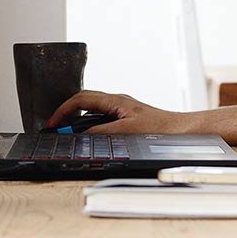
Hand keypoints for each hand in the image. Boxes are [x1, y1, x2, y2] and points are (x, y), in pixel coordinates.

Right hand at [45, 90, 178, 133]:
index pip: (80, 100)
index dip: (63, 111)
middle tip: (56, 128)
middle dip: (66, 113)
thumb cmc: (161, 130)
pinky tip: (91, 137)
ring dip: (78, 120)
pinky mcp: (127, 119)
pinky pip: (102, 118)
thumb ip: (102, 132)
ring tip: (69, 133)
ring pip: (92, 110)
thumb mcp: (126, 132)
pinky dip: (90, 125)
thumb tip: (82, 135)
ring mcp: (122, 110)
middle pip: (84, 101)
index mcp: (115, 100)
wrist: (183, 131)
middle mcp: (117, 102)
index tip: (53, 125)